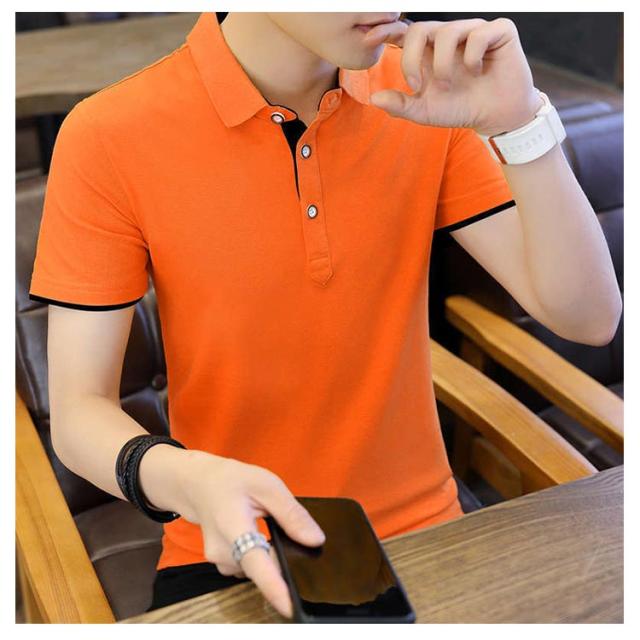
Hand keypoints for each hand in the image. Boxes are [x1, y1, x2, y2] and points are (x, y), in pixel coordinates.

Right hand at [175, 451, 325, 618]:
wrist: (199, 485)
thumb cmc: (231, 481)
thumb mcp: (267, 485)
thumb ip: (292, 514)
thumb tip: (316, 540)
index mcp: (233, 527)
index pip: (255, 562)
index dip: (273, 587)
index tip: (290, 605)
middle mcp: (223, 552)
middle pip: (264, 568)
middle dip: (282, 556)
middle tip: (280, 524)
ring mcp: (221, 562)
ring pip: (259, 568)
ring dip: (270, 554)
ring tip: (264, 522)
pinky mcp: (224, 566)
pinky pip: (251, 566)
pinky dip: (260, 555)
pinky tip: (257, 533)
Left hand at [366, 17, 544, 135]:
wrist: (496, 116)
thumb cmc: (461, 109)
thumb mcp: (426, 112)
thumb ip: (401, 105)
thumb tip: (374, 98)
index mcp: (430, 51)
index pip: (405, 32)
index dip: (386, 30)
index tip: (370, 40)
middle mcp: (449, 37)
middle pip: (419, 28)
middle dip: (410, 58)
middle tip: (415, 85)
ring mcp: (473, 30)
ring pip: (446, 32)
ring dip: (442, 65)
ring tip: (448, 86)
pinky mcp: (499, 31)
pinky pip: (477, 34)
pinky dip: (472, 56)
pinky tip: (477, 71)